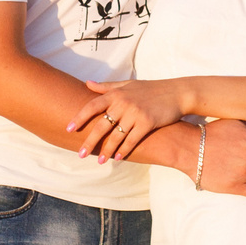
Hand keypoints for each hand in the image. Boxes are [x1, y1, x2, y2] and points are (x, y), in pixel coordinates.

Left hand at [67, 79, 186, 162]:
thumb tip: (87, 83)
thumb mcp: (128, 84)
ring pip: (116, 136)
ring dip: (107, 150)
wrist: (176, 93)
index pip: (92, 106)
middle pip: (101, 125)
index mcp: (116, 94)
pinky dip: (124, 150)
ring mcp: (135, 114)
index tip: (68, 129)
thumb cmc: (151, 89)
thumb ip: (107, 87)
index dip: (79, 118)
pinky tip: (117, 158)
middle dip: (90, 141)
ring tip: (100, 161)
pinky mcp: (147, 123)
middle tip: (80, 154)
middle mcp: (124, 103)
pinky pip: (132, 140)